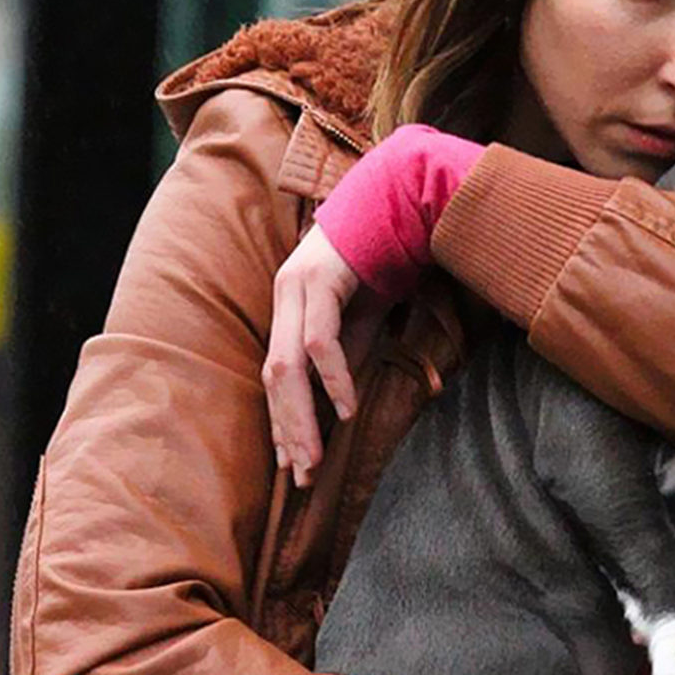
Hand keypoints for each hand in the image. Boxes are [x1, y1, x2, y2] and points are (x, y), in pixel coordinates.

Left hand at [263, 225, 383, 485]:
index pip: (276, 377)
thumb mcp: (362, 318)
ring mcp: (298, 285)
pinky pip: (320, 340)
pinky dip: (332, 378)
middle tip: (302, 476)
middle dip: (287, 430)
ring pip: (287, 364)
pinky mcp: (321, 279)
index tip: (295, 465)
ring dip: (301, 416)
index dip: (283, 422)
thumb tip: (337, 403)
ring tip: (315, 457)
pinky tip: (346, 408)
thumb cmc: (382, 258)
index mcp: (289, 306)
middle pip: (274, 376)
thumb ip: (345, 355)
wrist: (401, 198)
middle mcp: (284, 296)